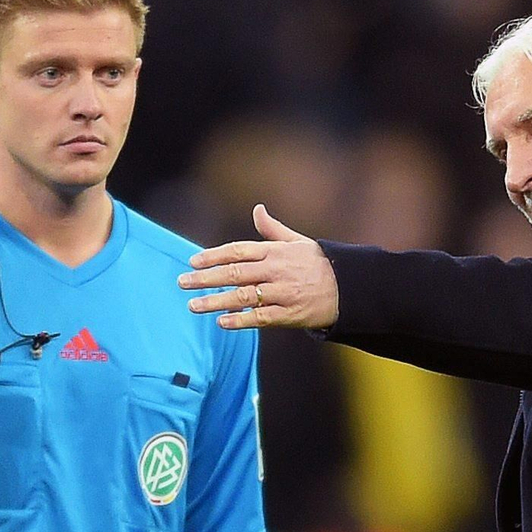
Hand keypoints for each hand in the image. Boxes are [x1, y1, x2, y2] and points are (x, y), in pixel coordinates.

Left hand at [179, 204, 339, 329]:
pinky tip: (221, 322)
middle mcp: (276, 270)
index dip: (213, 255)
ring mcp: (282, 293)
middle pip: (234, 273)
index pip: (237, 251)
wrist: (349, 289)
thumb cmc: (319, 264)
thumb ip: (273, 229)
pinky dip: (240, 320)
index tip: (192, 260)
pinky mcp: (289, 314)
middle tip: (182, 282)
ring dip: (215, 301)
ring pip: (243, 297)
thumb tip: (257, 209)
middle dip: (205, 278)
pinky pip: (260, 318)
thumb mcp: (298, 241)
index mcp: (275, 251)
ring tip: (193, 305)